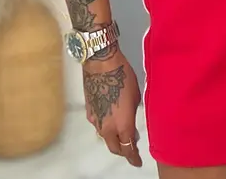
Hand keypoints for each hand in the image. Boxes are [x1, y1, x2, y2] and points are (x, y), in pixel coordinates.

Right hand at [84, 49, 142, 168]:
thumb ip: (133, 113)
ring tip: (121, 129)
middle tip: (130, 148)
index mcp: (122, 125)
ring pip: (105, 136)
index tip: (137, 161)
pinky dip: (105, 124)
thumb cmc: (123, 77)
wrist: (101, 64)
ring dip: (113, 136)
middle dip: (123, 150)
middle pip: (115, 147)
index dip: (133, 157)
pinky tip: (110, 116)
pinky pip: (98, 124)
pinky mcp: (88, 112)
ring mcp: (96, 121)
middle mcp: (107, 127)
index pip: (128, 149)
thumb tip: (131, 118)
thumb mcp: (136, 96)